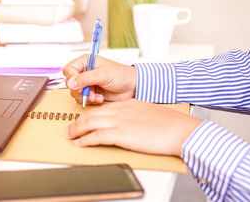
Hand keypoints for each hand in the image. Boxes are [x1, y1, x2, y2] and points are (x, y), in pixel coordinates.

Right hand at [63, 55, 136, 103]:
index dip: (71, 79)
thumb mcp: (102, 75)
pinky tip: (99, 98)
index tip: (78, 86)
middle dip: (79, 90)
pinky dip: (89, 100)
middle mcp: (84, 71)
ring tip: (96, 96)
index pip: (69, 69)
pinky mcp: (90, 92)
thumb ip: (85, 78)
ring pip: (75, 92)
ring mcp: (87, 82)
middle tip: (89, 92)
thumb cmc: (121, 75)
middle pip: (70, 82)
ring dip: (85, 96)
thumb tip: (70, 83)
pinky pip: (82, 98)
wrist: (131, 87)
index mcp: (85, 62)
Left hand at [65, 99, 202, 156]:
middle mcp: (120, 110)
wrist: (179, 129)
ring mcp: (119, 121)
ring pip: (90, 123)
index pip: (103, 109)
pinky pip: (96, 136)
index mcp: (128, 104)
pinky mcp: (120, 134)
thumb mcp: (149, 114)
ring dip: (77, 130)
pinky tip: (80, 143)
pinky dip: (85, 140)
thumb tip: (131, 125)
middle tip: (70, 128)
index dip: (90, 115)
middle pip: (92, 114)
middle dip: (78, 122)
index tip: (84, 120)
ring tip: (70, 135)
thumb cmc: (170, 124)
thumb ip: (136, 117)